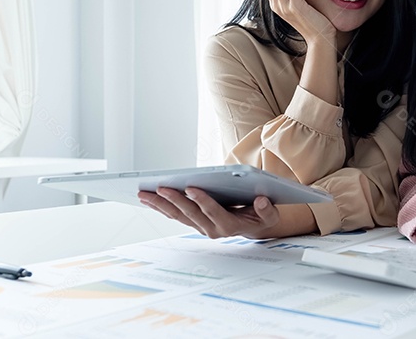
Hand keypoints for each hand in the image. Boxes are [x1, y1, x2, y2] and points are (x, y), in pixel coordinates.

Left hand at [137, 187, 279, 238]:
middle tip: (160, 188)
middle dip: (174, 201)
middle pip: (190, 214)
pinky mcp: (195, 223)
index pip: (213, 211)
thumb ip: (267, 209)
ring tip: (144, 194)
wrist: (255, 227)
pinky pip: (175, 215)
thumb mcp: (270, 213)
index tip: (191, 187)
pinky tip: (149, 198)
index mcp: (230, 225)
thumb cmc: (261, 216)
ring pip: (178, 216)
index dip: (202, 200)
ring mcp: (202, 227)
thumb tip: (261, 200)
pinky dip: (162, 207)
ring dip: (161, 205)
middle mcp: (213, 229)